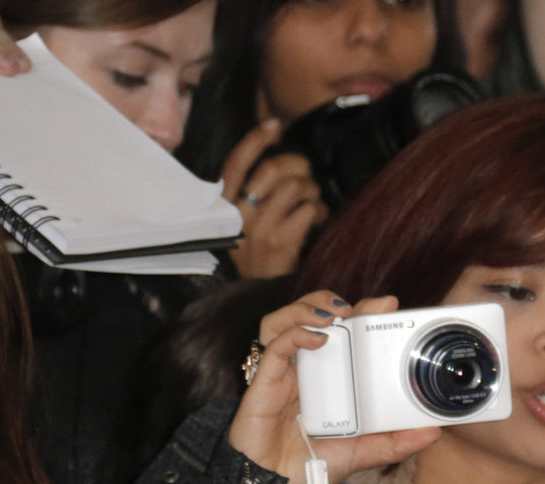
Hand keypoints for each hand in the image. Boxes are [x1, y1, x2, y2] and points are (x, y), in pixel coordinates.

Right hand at [219, 123, 327, 280]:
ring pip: (295, 186)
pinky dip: (319, 209)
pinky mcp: (283, 242)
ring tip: (312, 200)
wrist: (259, 296)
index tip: (275, 126)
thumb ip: (252, 194)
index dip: (256, 140)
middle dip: (297, 164)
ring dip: (312, 188)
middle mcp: (239, 215)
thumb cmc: (255, 255)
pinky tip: (317, 217)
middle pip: (272, 169)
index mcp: (225, 206)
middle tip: (306, 172)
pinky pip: (309, 209)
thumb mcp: (242, 223)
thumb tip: (279, 159)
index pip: (236, 163)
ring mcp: (261, 228)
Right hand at [228, 291, 440, 482]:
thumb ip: (395, 442)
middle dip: (331, 300)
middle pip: (311, 315)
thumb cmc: (312, 466)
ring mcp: (283, 372)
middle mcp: (306, 368)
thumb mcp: (363, 452)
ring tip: (333, 315)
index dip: (361, 312)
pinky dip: (295, 334)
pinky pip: (275, 345)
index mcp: (329, 377)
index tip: (386, 305)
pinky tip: (317, 339)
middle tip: (358, 306)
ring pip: (284, 319)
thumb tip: (433, 432)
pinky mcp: (265, 380)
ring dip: (307, 308)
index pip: (342, 331)